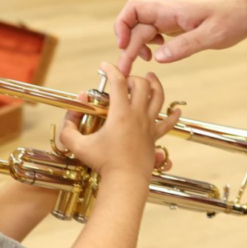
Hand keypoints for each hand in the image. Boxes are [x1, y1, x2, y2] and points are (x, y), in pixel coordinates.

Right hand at [58, 64, 180, 179]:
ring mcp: (148, 125)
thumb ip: (68, 129)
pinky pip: (168, 124)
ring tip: (151, 77)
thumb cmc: (103, 164)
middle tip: (123, 80)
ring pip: (158, 97)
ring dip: (155, 84)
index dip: (111, 69)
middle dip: (132, 77)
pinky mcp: (154, 137)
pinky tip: (177, 110)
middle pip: (142, 84)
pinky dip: (174, 115)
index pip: (118, 81)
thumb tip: (70, 115)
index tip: (104, 65)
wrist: (125, 181)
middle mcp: (138, 115)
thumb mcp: (78, 145)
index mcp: (121, 113)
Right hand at [115, 0, 246, 75]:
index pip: (134, 9)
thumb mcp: (212, 36)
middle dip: (128, 47)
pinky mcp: (178, 24)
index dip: (122, 25)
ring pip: (144, 30)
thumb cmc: (233, 18)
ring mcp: (172, 17)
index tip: (123, 46)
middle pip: (136, 25)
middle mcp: (168, 11)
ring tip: (138, 66)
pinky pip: (156, 32)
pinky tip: (156, 55)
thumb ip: (184, 46)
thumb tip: (159, 58)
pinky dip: (150, 44)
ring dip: (137, 47)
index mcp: (172, 9)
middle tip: (125, 72)